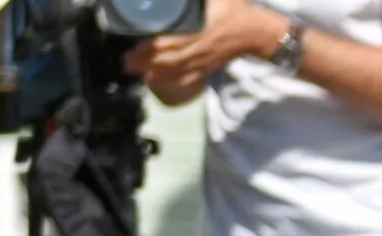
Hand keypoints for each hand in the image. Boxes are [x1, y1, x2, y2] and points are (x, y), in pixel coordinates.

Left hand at [123, 0, 281, 85]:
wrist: (256, 32)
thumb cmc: (236, 9)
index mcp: (199, 30)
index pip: (171, 41)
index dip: (152, 45)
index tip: (134, 43)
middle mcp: (199, 49)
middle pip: (168, 58)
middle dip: (145, 61)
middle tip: (126, 59)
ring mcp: (202, 61)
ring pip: (174, 69)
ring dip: (151, 71)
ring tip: (132, 69)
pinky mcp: (206, 67)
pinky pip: (185, 77)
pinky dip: (167, 79)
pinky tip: (152, 80)